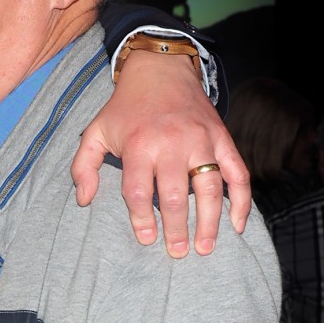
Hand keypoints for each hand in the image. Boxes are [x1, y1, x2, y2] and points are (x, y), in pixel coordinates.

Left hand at [72, 50, 250, 257]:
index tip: (146, 239)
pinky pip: (237, 173)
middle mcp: (172, 145)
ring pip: (209, 189)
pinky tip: (236, 225)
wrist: (161, 70)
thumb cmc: (124, 108)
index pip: (139, 192)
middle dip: (176, 229)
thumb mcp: (94, 132)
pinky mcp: (222, 139)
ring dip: (209, 222)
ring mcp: (201, 142)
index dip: (142, 219)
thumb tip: (84, 200)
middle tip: (176, 252)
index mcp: (138, 146)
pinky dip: (240, 201)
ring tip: (205, 247)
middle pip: (174, 196)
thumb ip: (82, 167)